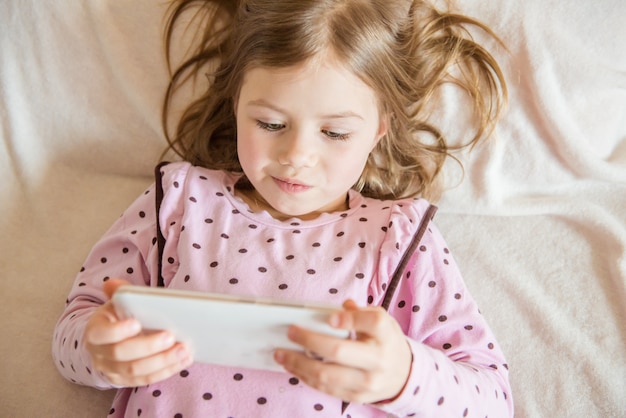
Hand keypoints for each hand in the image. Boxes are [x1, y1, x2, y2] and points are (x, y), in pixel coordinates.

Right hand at [83, 279, 192, 386]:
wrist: (108, 342)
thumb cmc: (117, 318)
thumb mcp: (114, 304)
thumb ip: (118, 293)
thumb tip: (114, 284)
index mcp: (95, 331)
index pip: (102, 334)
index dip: (117, 331)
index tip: (136, 323)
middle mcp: (100, 355)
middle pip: (121, 354)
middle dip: (148, 346)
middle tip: (170, 336)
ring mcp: (112, 371)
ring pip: (136, 371)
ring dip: (162, 361)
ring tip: (183, 350)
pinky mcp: (126, 382)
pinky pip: (147, 379)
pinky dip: (167, 371)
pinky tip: (183, 360)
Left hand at [274, 299, 411, 403]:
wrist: (403, 375)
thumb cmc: (385, 342)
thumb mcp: (381, 322)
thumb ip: (361, 313)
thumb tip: (342, 308)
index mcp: (386, 335)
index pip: (372, 323)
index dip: (350, 319)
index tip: (330, 318)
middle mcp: (378, 360)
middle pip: (339, 351)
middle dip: (309, 341)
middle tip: (291, 332)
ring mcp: (367, 382)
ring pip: (326, 374)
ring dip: (298, 364)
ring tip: (281, 354)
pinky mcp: (356, 396)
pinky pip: (326, 388)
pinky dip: (306, 377)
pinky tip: (294, 367)